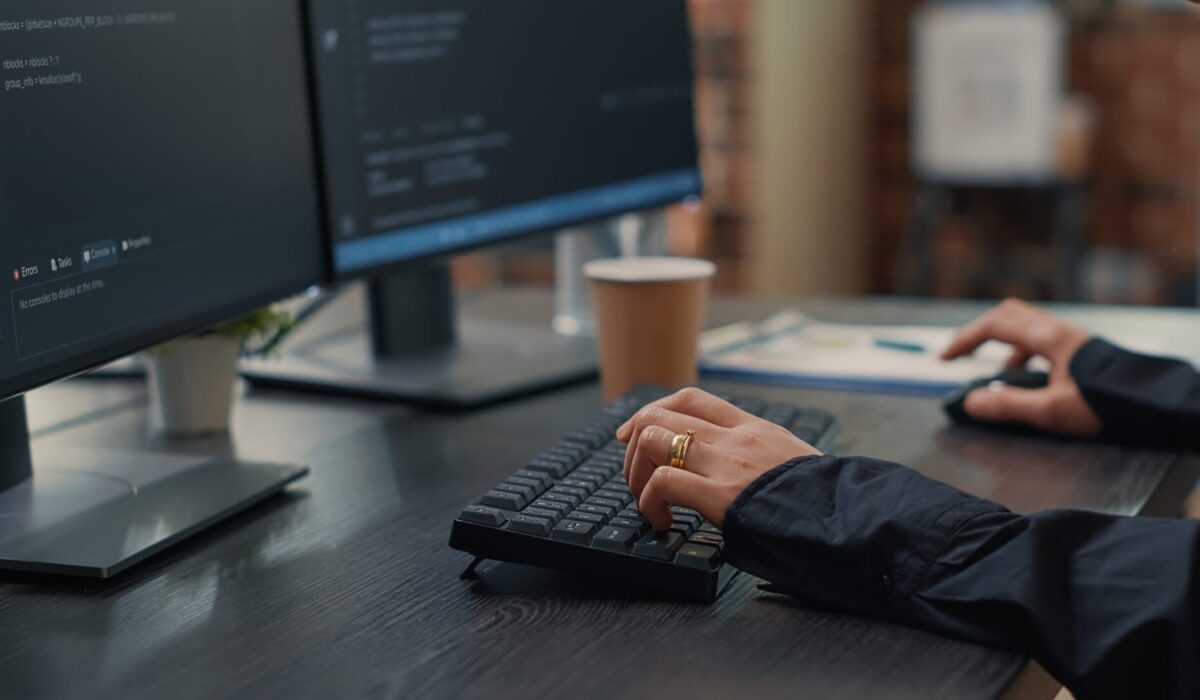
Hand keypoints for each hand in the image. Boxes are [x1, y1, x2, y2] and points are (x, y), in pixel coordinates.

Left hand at [615, 388, 820, 530]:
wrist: (853, 518)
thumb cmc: (829, 501)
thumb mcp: (795, 462)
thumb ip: (764, 458)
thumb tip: (745, 473)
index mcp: (754, 428)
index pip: (691, 399)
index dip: (653, 411)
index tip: (634, 431)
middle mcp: (736, 438)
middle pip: (660, 415)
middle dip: (633, 443)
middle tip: (634, 476)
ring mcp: (727, 463)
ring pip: (653, 440)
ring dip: (636, 474)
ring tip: (648, 503)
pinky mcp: (722, 496)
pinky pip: (663, 483)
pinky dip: (649, 501)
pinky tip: (662, 521)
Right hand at [941, 299, 1101, 436]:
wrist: (1154, 403)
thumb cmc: (1105, 404)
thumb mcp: (1052, 412)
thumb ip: (1007, 406)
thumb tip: (970, 402)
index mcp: (1048, 338)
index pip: (993, 326)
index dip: (964, 339)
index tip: (945, 359)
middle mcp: (1058, 331)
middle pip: (1009, 314)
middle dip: (980, 332)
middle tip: (963, 353)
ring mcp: (1072, 338)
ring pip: (1027, 326)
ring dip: (1003, 343)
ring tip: (999, 374)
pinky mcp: (1082, 350)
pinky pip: (1043, 340)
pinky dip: (1024, 352)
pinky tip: (1031, 379)